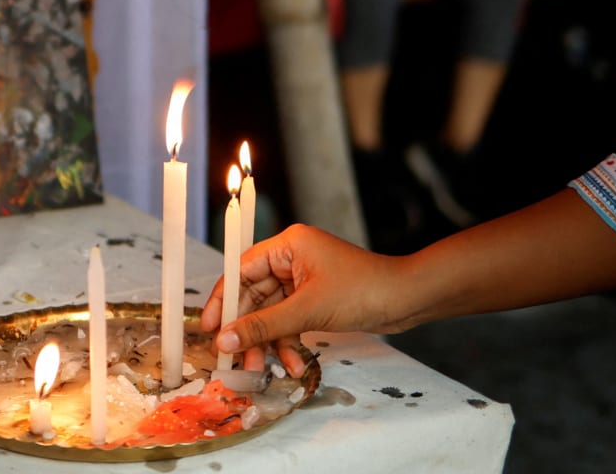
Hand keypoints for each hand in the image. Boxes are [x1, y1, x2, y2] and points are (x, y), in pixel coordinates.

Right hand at [199, 225, 409, 379]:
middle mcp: (292, 258)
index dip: (222, 300)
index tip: (208, 328)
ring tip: (263, 370)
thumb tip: (224, 339)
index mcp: (287, 245)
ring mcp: (305, 278)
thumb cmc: (362, 291)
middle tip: (235, 359)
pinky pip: (291, 320)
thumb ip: (264, 326)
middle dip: (248, 330)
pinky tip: (294, 365)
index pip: (241, 270)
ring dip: (269, 342)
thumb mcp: (307, 311)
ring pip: (272, 313)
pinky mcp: (316, 298)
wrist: (407, 300)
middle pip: (254, 295)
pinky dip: (289, 342)